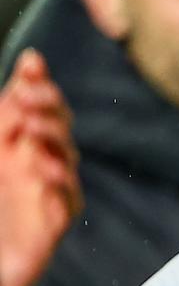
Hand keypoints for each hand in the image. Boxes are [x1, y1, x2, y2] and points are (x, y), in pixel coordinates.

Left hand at [0, 49, 81, 285]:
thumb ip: (0, 129)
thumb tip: (11, 98)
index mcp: (9, 146)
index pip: (28, 106)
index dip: (33, 83)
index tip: (31, 63)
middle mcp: (31, 165)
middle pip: (54, 124)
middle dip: (47, 104)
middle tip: (32, 91)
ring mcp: (46, 193)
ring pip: (64, 156)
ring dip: (53, 137)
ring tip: (33, 125)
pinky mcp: (54, 223)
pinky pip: (66, 199)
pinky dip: (58, 182)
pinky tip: (44, 169)